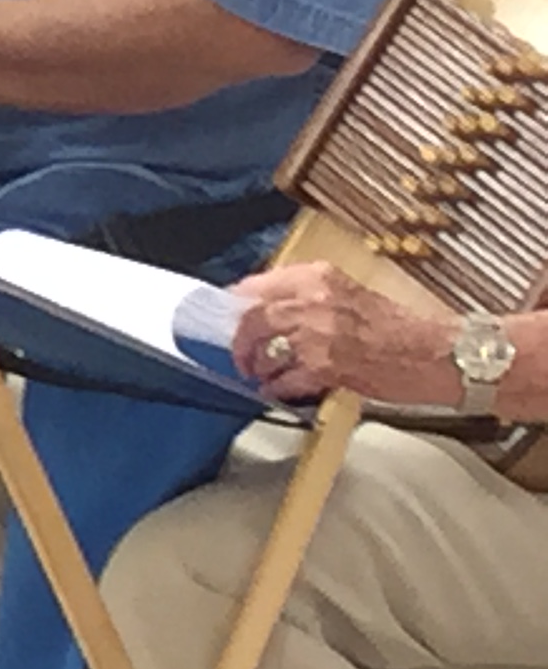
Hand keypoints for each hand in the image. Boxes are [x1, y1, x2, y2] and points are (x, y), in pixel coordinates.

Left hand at [230, 262, 460, 403]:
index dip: (237, 306)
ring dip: (259, 367)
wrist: (437, 353)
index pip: (255, 285)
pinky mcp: (326, 367)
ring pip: (263, 351)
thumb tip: (270, 307)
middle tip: (241, 355)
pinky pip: (284, 380)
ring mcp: (317, 335)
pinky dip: (277, 388)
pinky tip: (279, 390)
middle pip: (251, 319)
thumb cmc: (400, 326)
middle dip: (240, 341)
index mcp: (318, 277)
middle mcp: (313, 301)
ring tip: (263, 375)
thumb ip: (309, 296)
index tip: (230, 318)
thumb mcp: (349, 293)